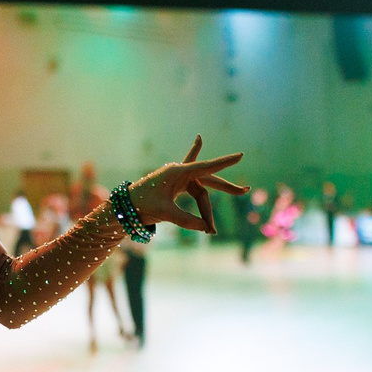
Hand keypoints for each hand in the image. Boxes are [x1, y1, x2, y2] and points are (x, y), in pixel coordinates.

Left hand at [128, 136, 248, 234]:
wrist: (125, 207)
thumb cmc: (142, 205)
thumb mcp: (165, 213)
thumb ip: (186, 220)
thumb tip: (206, 228)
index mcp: (178, 172)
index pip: (206, 168)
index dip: (224, 163)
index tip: (240, 155)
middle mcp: (180, 173)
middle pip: (209, 182)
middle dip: (226, 189)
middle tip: (245, 190)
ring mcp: (179, 179)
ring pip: (201, 194)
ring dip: (206, 212)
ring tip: (210, 232)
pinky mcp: (176, 186)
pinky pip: (193, 185)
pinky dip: (199, 175)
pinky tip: (199, 140)